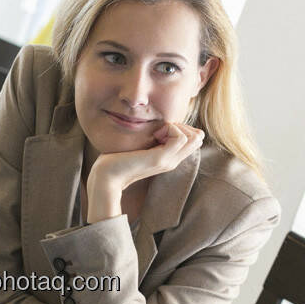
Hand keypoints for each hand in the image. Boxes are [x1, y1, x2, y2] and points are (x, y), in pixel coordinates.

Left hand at [86, 123, 203, 222]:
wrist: (106, 178)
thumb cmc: (116, 161)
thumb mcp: (138, 147)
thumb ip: (149, 140)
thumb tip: (155, 125)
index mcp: (168, 158)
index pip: (193, 140)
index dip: (182, 129)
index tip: (160, 130)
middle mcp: (172, 161)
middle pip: (197, 139)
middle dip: (183, 126)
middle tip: (161, 129)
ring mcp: (168, 161)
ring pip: (194, 138)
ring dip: (177, 127)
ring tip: (158, 133)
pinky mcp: (161, 159)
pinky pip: (181, 138)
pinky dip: (171, 129)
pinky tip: (155, 135)